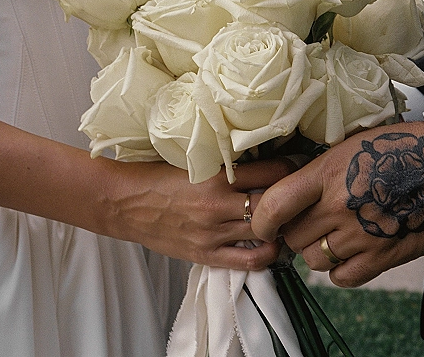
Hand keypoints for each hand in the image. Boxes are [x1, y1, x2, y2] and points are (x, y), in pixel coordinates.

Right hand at [99, 157, 297, 269]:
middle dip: (291, 199)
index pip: (272, 171)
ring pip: (266, 233)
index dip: (291, 168)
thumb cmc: (156, 178)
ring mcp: (213, 233)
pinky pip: (247, 262)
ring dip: (281, 227)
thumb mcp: (193, 162)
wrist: (125, 203)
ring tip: (285, 220)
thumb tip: (258, 162)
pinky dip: (266, 255)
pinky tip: (270, 245)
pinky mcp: (205, 254)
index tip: (297, 167)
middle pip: (274, 204)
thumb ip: (225, 165)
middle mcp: (218, 206)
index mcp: (216, 176)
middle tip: (298, 196)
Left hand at [251, 122, 423, 285]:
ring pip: (315, 260)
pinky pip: (343, 278)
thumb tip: (286, 186)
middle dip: (295, 233)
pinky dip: (341, 270)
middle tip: (310, 223)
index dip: (261, 221)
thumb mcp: (351, 145)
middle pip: (293, 237)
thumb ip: (317, 169)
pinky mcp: (385, 257)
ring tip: (336, 235)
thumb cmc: (402, 148)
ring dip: (319, 251)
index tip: (263, 225)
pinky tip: (351, 253)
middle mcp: (339, 206)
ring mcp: (363, 235)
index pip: (275, 205)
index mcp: (327, 173)